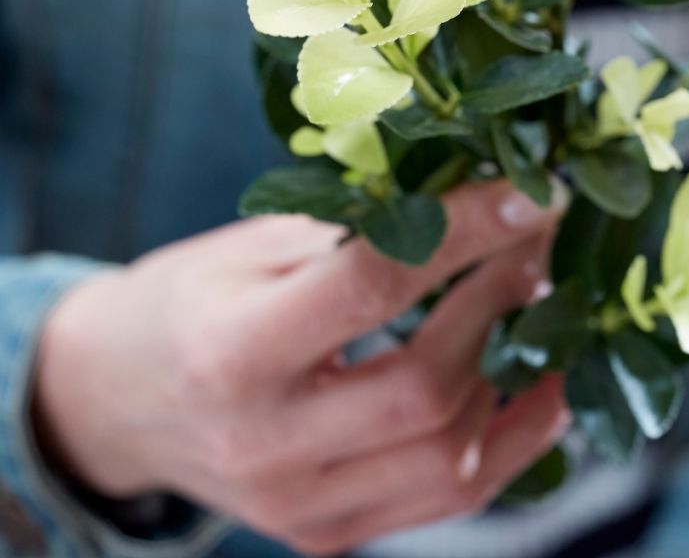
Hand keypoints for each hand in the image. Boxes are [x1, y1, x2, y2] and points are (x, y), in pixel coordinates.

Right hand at [32, 180, 567, 554]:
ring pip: (450, 456)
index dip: (465, 232)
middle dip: (501, 300)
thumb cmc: (187, 301)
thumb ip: (353, 229)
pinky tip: (544, 384)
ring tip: (541, 301)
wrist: (116, 402)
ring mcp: (298, 504)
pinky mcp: (326, 531)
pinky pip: (447, 500)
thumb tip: (468, 194)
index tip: (530, 194)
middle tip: (537, 242)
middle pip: (426, 386)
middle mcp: (266, 444)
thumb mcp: (252, 245)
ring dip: (516, 369)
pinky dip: (512, 440)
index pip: (374, 285)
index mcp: (233, 351)